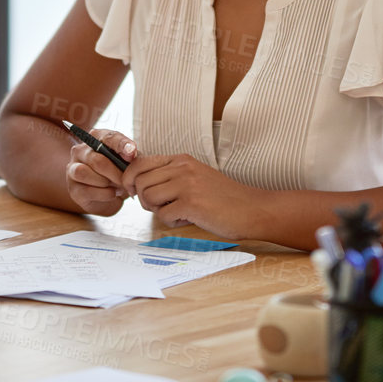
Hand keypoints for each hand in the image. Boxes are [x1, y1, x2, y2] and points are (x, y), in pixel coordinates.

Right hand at [64, 128, 137, 216]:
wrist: (113, 195)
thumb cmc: (120, 172)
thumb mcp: (128, 160)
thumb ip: (130, 153)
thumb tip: (131, 152)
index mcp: (96, 138)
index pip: (108, 138)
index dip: (121, 145)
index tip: (132, 153)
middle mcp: (80, 150)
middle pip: (97, 160)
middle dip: (116, 173)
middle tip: (127, 180)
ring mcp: (73, 169)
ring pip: (84, 173)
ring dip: (105, 182)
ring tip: (118, 186)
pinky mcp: (73, 189)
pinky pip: (86, 191)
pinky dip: (104, 194)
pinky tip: (112, 193)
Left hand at [124, 153, 259, 239]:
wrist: (252, 209)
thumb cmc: (223, 199)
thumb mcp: (195, 177)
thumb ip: (171, 177)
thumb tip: (139, 186)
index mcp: (182, 159)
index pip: (140, 162)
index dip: (130, 179)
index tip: (134, 192)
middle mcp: (182, 167)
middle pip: (139, 181)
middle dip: (143, 199)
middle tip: (160, 207)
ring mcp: (187, 184)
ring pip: (147, 197)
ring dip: (157, 210)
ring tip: (176, 212)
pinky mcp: (191, 203)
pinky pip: (163, 215)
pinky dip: (172, 221)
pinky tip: (188, 219)